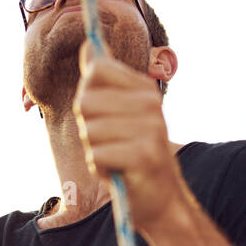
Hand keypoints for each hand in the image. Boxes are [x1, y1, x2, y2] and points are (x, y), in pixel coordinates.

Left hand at [73, 41, 188, 234]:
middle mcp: (150, 103)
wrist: (160, 201)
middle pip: (85, 102)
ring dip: (95, 151)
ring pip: (89, 131)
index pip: (95, 71)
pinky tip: (118, 172)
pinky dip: (100, 168)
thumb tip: (88, 45)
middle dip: (88, 128)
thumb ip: (102, 81)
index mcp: (144, 88)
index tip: (103, 115)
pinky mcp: (144, 155)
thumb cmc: (132, 155)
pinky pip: (97, 155)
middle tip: (111, 143)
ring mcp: (150, 129)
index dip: (88, 95)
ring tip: (116, 158)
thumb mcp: (117, 113)